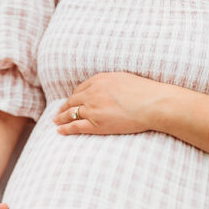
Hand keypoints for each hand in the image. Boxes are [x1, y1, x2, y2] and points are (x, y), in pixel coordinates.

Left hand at [54, 72, 170, 134]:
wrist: (153, 104)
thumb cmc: (145, 92)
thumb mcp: (124, 78)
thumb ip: (111, 82)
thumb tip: (107, 87)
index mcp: (100, 80)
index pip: (81, 88)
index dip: (75, 96)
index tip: (72, 100)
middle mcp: (93, 93)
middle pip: (73, 100)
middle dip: (64, 106)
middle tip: (59, 112)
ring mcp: (93, 109)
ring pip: (71, 113)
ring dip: (61, 117)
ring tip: (56, 121)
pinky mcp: (96, 124)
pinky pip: (75, 126)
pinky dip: (65, 128)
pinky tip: (59, 130)